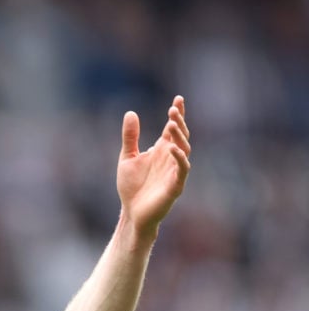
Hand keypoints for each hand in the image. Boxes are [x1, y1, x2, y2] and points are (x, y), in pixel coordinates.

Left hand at [116, 95, 190, 236]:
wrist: (132, 212)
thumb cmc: (132, 187)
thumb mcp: (127, 157)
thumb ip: (130, 137)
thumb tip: (130, 113)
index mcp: (162, 151)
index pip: (172, 129)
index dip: (177, 114)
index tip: (178, 98)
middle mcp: (171, 158)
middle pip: (180, 136)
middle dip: (178, 122)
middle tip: (173, 110)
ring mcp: (175, 171)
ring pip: (184, 150)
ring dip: (179, 137)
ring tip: (171, 124)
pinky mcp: (175, 186)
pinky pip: (181, 170)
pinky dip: (179, 158)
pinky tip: (171, 148)